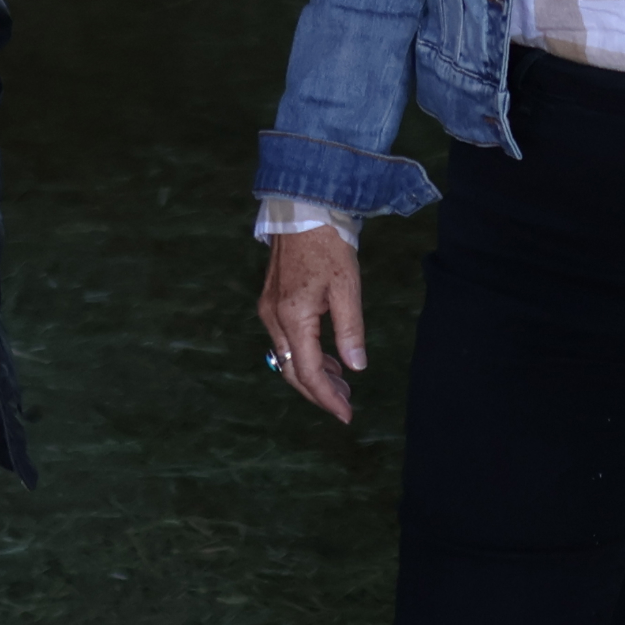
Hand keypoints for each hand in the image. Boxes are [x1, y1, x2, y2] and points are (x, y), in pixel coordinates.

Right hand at [255, 226, 365, 423]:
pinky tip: (326, 357)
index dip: (327, 397)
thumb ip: (350, 329)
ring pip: (287, 357)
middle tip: (345, 404)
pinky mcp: (271, 301)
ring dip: (312, 374)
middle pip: (292, 371)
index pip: (308, 372)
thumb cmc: (328, 244)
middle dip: (318, 392)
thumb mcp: (347, 286)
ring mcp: (269, 309)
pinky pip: (286, 340)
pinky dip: (305, 355)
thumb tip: (355, 368)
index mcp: (293, 317)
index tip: (346, 415)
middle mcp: (273, 318)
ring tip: (341, 384)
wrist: (303, 210)